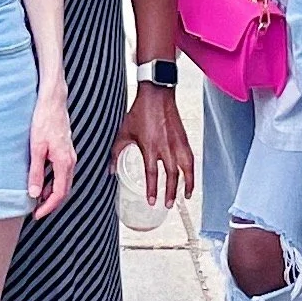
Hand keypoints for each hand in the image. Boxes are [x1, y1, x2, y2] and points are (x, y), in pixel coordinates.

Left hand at [26, 81, 77, 220]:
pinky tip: (41, 181)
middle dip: (50, 203)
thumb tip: (34, 194)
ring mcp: (69, 156)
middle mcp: (71, 161)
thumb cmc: (44, 120)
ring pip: (63, 182)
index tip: (36, 214)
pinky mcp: (65, 151)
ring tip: (36, 199)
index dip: (48, 207)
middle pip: (64, 190)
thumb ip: (36, 172)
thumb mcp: (36, 148)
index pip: (59, 193)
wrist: (53, 101)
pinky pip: (61, 173)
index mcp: (65, 162)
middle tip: (36, 211)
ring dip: (51, 193)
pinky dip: (52, 182)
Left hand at [115, 82, 195, 208]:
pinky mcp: (184, 139)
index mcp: (150, 147)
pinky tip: (190, 178)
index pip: (152, 174)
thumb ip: (116, 153)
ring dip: (186, 184)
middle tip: (167, 205)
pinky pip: (190, 159)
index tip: (152, 201)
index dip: (152, 190)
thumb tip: (110, 170)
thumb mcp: (123, 133)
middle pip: (171, 176)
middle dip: (170, 193)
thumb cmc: (139, 112)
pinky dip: (191, 171)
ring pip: (186, 169)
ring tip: (185, 196)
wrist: (156, 94)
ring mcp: (177, 143)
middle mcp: (166, 147)